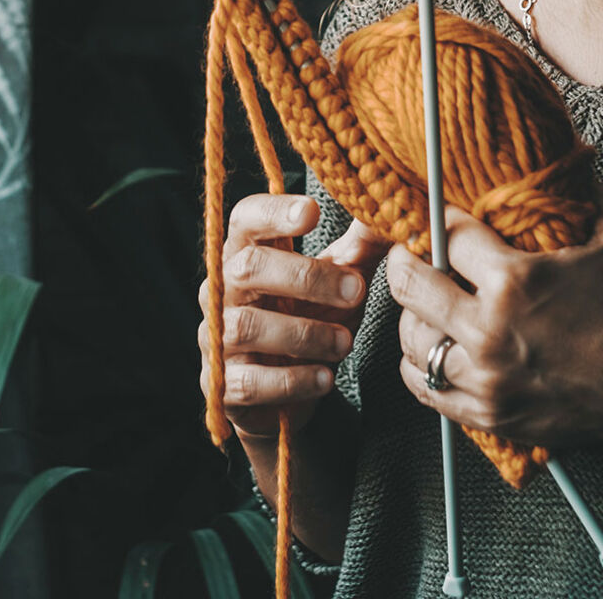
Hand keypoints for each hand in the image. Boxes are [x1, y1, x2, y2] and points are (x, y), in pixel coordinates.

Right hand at [197, 193, 385, 440]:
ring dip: (305, 333)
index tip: (312, 211)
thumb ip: (361, 249)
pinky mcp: (222, 384)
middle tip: (355, 290)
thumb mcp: (341, 280)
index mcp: (248, 253)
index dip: (273, 211)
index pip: (245, 218)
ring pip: (246, 326)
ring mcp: (217, 338)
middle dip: (307, 277)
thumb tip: (385, 215)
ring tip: (345, 343)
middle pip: (248, 266)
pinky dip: (292, 380)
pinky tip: (324, 378)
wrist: (293, 390)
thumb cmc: (312, 319)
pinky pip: (249, 382)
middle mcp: (223, 291)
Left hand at [388, 188, 602, 449]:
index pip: (446, 235)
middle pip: (409, 285)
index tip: (439, 213)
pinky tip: (430, 346)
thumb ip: (589, 190)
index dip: (438, 217)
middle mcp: (490, 330)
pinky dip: (418, 364)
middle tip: (411, 250)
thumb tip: (568, 158)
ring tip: (424, 299)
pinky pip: (425, 386)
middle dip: (405, 259)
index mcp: (516, 280)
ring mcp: (486, 377)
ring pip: (411, 339)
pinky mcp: (489, 413)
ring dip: (412, 313)